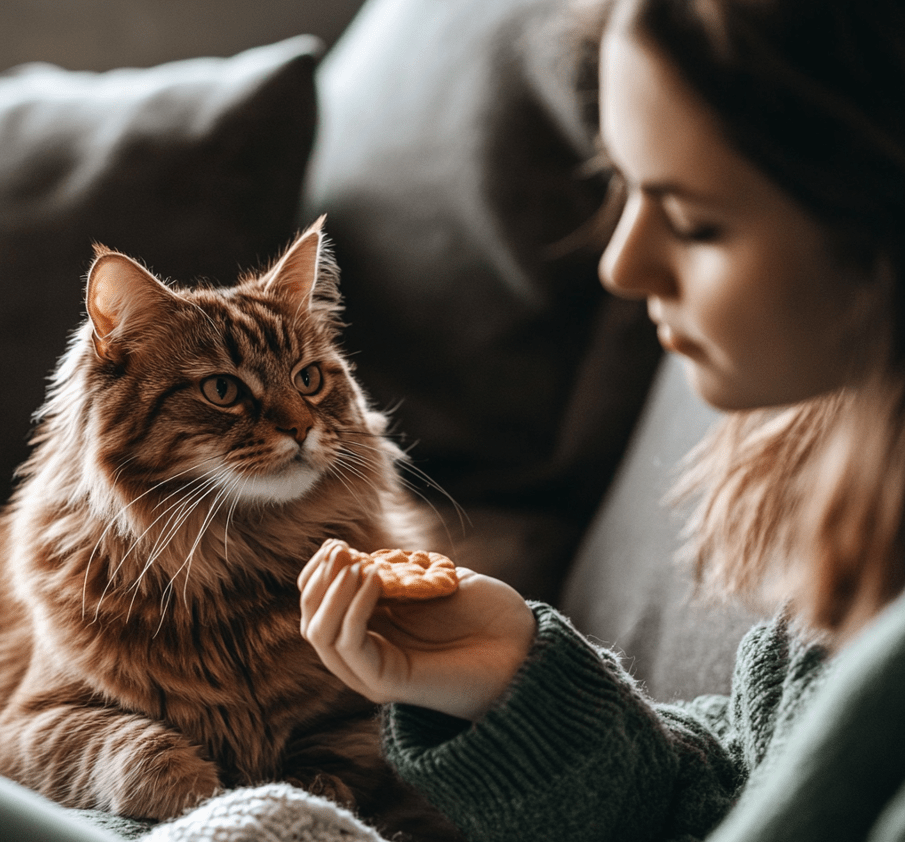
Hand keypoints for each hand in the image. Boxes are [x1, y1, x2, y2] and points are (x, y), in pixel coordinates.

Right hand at [298, 539, 536, 720]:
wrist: (524, 645)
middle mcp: (367, 656)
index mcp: (374, 633)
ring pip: (322, 637)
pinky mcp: (388, 682)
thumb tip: (359, 558)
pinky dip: (352, 609)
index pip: (318, 609)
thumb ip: (396, 572)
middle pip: (312, 623)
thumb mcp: (433, 581)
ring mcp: (373, 672)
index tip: (336, 544)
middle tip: (340, 550)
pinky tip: (373, 579)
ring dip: (329, 594)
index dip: (318, 574)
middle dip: (318, 581)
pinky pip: (352, 646)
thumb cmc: (486, 613)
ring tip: (353, 563)